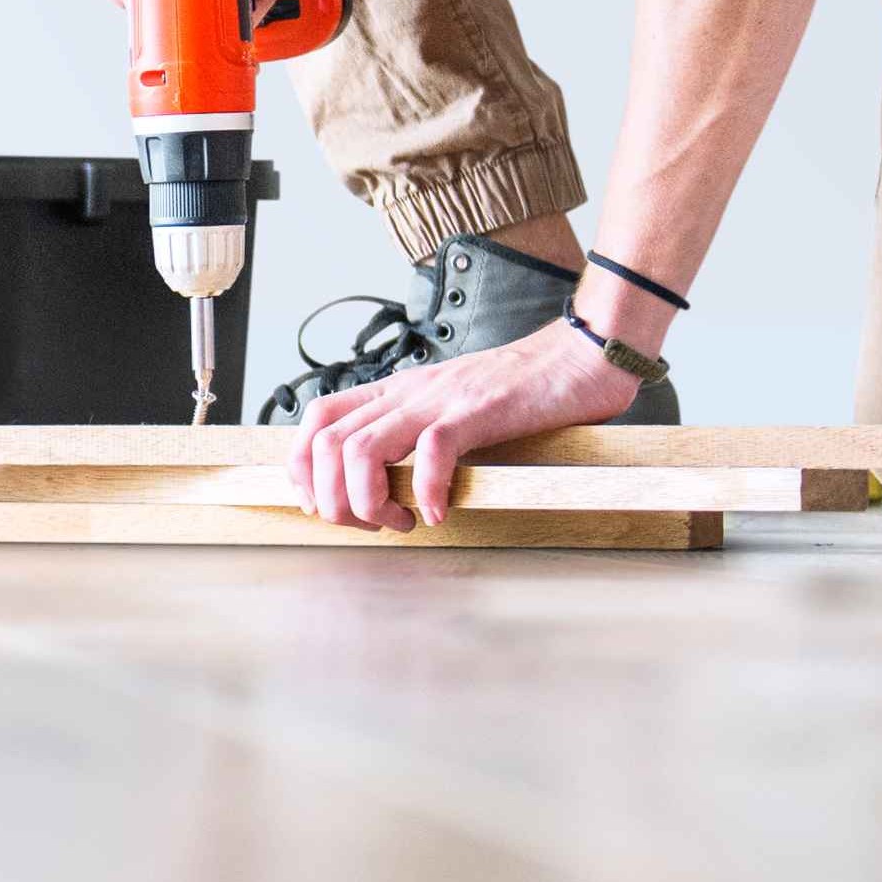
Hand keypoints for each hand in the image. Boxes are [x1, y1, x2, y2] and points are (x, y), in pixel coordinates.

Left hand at [286, 323, 644, 529]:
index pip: (316, 418)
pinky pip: (432, 451)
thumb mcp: (452, 408)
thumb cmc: (523, 392)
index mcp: (398, 392)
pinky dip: (426, 491)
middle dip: (332, 499)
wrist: (578, 356)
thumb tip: (389, 483)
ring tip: (400, 522)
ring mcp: (441, 400)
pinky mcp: (479, 411)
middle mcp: (408, 393)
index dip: (303, 467)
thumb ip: (418, 435)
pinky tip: (438, 512)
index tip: (323, 506)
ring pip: (361, 449)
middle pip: (325, 443)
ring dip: (369, 501)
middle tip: (369, 525)